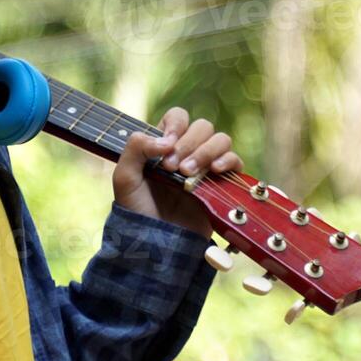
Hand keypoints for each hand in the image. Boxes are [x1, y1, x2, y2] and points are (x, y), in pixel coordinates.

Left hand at [112, 108, 242, 238]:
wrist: (156, 244)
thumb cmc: (137, 211)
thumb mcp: (125, 177)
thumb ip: (135, 148)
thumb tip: (167, 140)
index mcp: (164, 146)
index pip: (178, 117)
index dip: (176, 125)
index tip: (166, 147)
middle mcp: (187, 153)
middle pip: (202, 126)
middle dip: (188, 143)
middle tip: (173, 168)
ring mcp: (206, 169)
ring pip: (221, 139)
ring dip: (206, 151)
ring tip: (189, 173)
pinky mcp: (222, 185)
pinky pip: (236, 161)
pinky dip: (228, 160)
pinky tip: (214, 170)